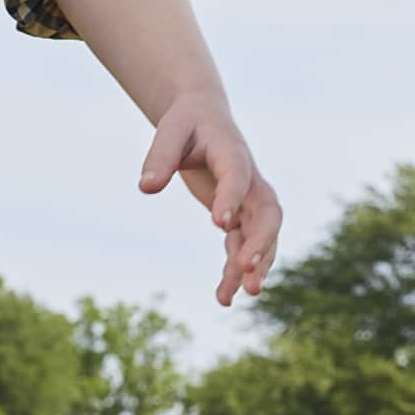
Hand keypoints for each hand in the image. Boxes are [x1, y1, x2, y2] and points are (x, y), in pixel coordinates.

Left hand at [139, 90, 282, 305]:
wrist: (204, 117)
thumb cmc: (186, 122)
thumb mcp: (170, 131)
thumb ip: (160, 157)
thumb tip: (147, 187)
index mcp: (232, 152)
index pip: (238, 175)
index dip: (231, 198)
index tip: (219, 223)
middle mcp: (249, 179)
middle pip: (268, 213)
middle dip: (262, 242)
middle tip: (248, 269)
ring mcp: (249, 199)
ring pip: (262, 235)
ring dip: (254, 265)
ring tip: (236, 296)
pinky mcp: (240, 215)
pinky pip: (244, 245)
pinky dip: (235, 270)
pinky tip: (223, 297)